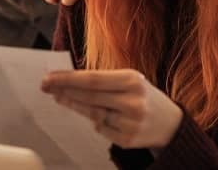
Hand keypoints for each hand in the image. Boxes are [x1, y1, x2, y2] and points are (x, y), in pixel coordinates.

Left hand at [41, 69, 182, 149]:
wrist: (172, 124)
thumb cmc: (143, 96)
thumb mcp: (130, 81)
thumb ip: (103, 80)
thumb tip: (67, 79)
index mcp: (133, 81)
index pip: (92, 79)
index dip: (67, 79)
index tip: (48, 77)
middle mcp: (132, 102)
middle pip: (89, 96)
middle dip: (64, 90)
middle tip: (45, 86)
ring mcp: (131, 123)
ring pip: (92, 114)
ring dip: (73, 105)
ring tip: (59, 97)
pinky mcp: (128, 140)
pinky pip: (101, 129)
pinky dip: (95, 122)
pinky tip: (93, 116)